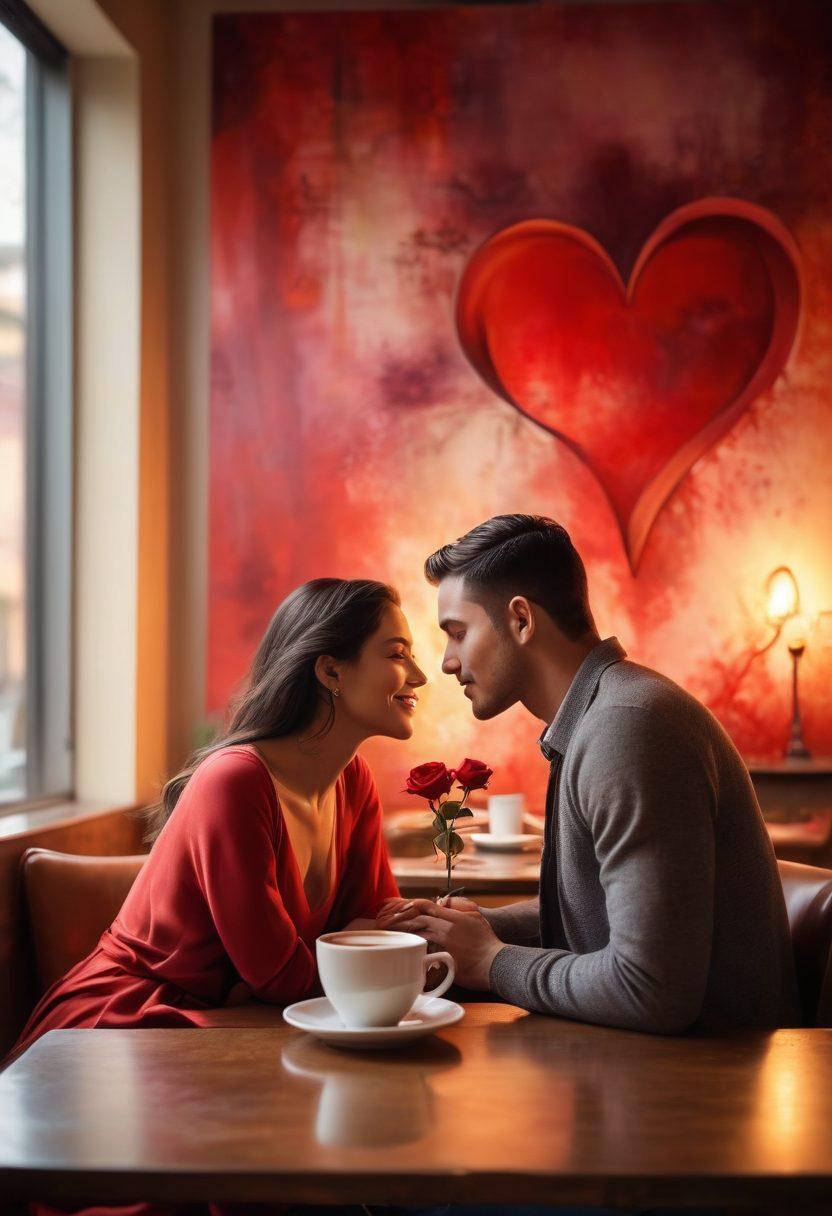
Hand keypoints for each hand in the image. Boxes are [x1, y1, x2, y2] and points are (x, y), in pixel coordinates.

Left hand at [377, 897, 503, 989]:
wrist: (496, 962)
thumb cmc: (487, 941)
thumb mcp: (475, 917)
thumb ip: (459, 907)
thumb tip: (442, 901)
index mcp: (452, 917)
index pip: (425, 905)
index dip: (408, 906)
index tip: (395, 909)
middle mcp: (446, 928)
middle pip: (416, 919)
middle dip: (398, 919)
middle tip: (382, 922)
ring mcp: (444, 944)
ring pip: (418, 934)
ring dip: (402, 933)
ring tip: (386, 932)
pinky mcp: (444, 960)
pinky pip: (425, 953)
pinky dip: (413, 951)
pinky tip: (401, 952)